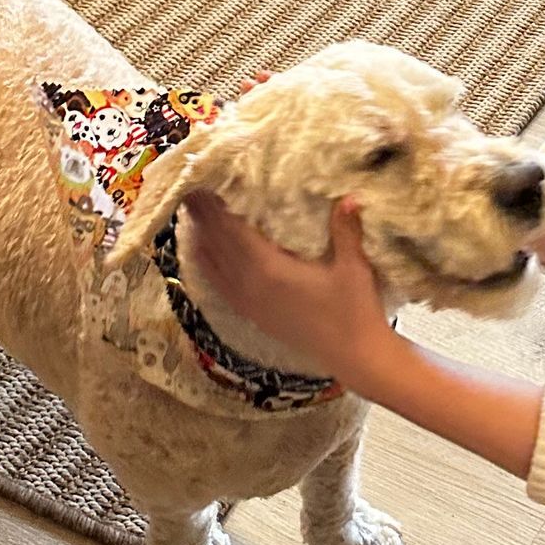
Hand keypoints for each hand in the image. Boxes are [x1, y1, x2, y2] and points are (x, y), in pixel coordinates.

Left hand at [183, 194, 393, 383]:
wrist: (354, 357)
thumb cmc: (355, 310)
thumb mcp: (353, 267)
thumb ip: (346, 230)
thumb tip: (347, 196)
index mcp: (270, 270)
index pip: (233, 233)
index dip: (215, 211)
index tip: (200, 187)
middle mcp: (252, 287)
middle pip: (218, 247)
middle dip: (203, 221)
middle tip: (190, 194)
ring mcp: (250, 304)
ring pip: (214, 269)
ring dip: (202, 242)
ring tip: (191, 218)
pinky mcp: (254, 317)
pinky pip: (221, 288)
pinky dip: (208, 268)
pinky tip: (202, 258)